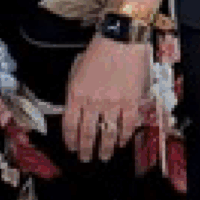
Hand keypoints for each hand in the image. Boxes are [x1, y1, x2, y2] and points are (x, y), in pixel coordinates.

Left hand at [62, 35, 151, 162]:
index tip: (71, 148)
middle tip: (85, 158)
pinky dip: (123, 137)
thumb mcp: (76, 71)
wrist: (121, 41)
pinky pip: (126, 125)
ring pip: (107, 133)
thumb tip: (74, 111)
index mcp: (76, 94)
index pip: (69, 124)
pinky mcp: (130, 102)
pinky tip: (120, 143)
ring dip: (104, 148)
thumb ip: (75, 93)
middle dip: (85, 149)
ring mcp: (112, 103)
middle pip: (87, 133)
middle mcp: (92, 102)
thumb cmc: (98, 53)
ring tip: (103, 156)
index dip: (70, 140)